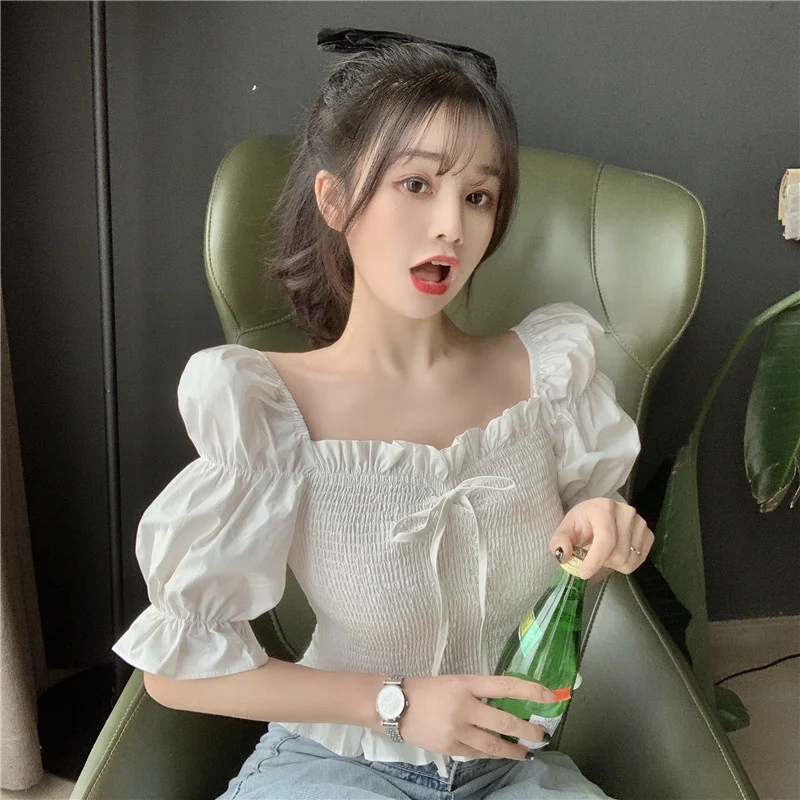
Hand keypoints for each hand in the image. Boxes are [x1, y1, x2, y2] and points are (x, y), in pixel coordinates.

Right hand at [385, 674, 554, 758]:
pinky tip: (501, 755)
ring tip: (526, 752)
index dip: (530, 691)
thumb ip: (479, 691)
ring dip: (514, 751)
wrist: (396, 706)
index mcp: (467, 683)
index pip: (506, 686)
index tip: (550, 696)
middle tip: (542, 735)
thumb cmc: (428, 689)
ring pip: (494, 745)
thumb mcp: (455, 681)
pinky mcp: (450, 747)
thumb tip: (506, 702)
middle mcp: (464, 706)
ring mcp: (457, 729)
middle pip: (505, 722)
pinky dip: (492, 755)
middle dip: (528, 731)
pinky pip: (478, 753)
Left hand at [549, 497, 653, 580]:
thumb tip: (562, 554)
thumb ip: (559, 542)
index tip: (584, 573)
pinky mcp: (648, 534)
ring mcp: (640, 523)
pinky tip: (616, 553)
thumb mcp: (565, 530)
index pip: (605, 539)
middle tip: (593, 555)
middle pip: (618, 554)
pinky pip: (639, 561)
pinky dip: (626, 563)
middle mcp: (626, 512)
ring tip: (604, 553)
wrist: (598, 516)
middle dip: (602, 562)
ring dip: (613, 564)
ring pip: (629, 560)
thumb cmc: (582, 523)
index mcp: (603, 508)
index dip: (595, 560)